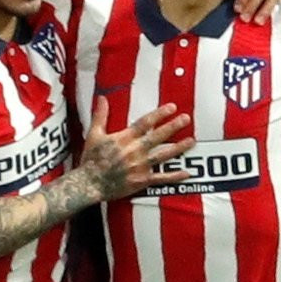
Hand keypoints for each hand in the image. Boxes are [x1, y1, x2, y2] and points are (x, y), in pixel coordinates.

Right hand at [80, 96, 194, 200]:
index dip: (160, 114)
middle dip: (173, 126)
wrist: (89, 184)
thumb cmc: (90, 160)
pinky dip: (174, 176)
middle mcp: (135, 151)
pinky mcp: (142, 180)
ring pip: (163, 155)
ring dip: (179, 148)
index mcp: (125, 138)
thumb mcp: (94, 135)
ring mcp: (140, 166)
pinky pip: (161, 178)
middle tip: (186, 118)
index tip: (172, 107)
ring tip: (191, 141)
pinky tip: (187, 173)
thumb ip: (100, 115)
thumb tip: (102, 98)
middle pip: (158, 136)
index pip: (146, 123)